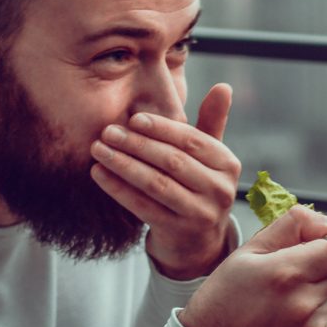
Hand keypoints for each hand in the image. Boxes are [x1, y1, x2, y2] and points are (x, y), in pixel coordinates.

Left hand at [91, 83, 240, 279]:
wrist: (198, 240)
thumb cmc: (199, 185)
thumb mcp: (210, 157)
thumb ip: (212, 121)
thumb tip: (223, 86)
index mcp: (228, 165)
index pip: (192, 141)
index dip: (162, 129)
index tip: (133, 119)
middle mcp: (220, 190)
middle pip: (173, 161)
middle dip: (137, 145)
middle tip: (107, 132)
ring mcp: (200, 214)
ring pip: (156, 184)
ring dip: (123, 165)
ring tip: (98, 150)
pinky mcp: (178, 232)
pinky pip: (143, 206)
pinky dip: (118, 189)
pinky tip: (99, 174)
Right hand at [177, 205, 326, 326]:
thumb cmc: (225, 295)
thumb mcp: (249, 250)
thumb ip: (293, 226)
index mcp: (286, 272)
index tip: (320, 240)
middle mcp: (303, 301)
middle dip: (323, 261)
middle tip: (291, 266)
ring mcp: (311, 325)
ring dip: (318, 285)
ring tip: (282, 293)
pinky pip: (326, 312)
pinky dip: (313, 307)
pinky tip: (284, 312)